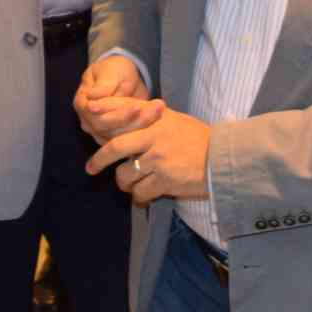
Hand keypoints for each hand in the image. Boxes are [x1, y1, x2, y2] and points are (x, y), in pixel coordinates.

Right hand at [75, 55, 155, 141]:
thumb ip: (103, 87)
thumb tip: (91, 102)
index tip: (137, 107)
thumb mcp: (110, 72)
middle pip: (108, 129)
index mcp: (81, 103)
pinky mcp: (115, 135)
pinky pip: (127, 138)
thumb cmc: (114, 70)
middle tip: (155, 109)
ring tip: (159, 110)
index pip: (97, 116)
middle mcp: (88, 120)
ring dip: (141, 125)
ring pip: (119, 137)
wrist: (124, 76)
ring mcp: (100, 130)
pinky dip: (143, 129)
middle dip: (132, 120)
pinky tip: (157, 117)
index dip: (117, 115)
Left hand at [87, 104, 209, 202]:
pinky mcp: (165, 181)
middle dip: (99, 160)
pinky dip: (139, 197)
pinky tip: (144, 195)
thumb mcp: (174, 120)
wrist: (223, 159)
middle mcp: (154, 137)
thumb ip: (149, 118)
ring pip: (126, 175)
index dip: (102, 117)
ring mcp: (159, 160)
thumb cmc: (198, 139)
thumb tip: (124, 116)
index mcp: (156, 119)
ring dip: (124, 183)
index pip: (122, 114)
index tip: (88, 121)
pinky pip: (141, 193)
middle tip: (91, 169)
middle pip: (115, 147)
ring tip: (130, 184)